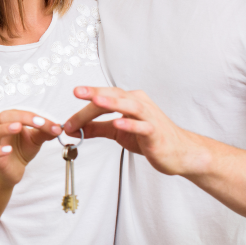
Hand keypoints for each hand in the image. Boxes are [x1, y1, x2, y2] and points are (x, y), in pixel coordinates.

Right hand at [0, 110, 61, 187]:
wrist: (13, 169)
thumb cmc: (21, 150)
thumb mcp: (36, 139)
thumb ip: (45, 132)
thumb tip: (58, 128)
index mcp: (10, 120)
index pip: (21, 114)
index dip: (35, 117)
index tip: (50, 124)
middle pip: (4, 116)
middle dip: (21, 117)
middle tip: (38, 123)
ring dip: (5, 128)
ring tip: (18, 128)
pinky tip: (8, 150)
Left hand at [64, 86, 205, 176]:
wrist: (179, 152)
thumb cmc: (149, 138)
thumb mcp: (117, 132)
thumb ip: (96, 128)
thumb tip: (72, 128)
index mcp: (128, 100)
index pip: (103, 99)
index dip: (83, 109)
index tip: (67, 121)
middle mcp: (139, 103)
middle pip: (114, 96)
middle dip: (94, 94)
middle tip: (77, 92)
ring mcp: (149, 117)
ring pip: (130, 106)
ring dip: (112, 103)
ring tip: (96, 101)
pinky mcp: (156, 132)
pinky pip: (143, 126)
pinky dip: (131, 124)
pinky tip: (119, 123)